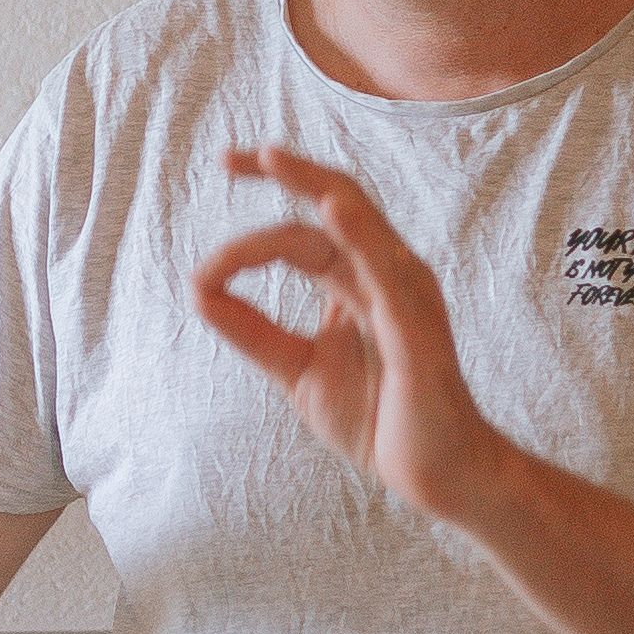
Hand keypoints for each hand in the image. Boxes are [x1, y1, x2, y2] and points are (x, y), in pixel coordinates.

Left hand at [191, 145, 500, 524]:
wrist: (435, 476)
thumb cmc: (380, 419)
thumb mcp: (299, 371)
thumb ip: (254, 333)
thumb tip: (198, 293)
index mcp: (358, 280)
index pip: (303, 233)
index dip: (251, 237)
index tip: (205, 269)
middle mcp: (386, 275)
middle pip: (338, 201)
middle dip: (287, 173)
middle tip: (232, 157)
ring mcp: (407, 297)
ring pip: (361, 226)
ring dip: (315, 189)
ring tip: (272, 160)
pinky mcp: (418, 329)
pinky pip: (389, 274)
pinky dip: (361, 237)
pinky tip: (332, 212)